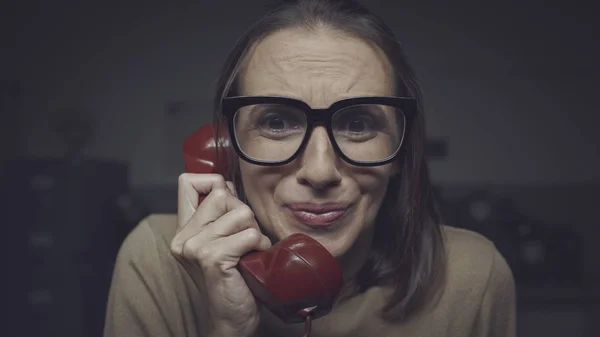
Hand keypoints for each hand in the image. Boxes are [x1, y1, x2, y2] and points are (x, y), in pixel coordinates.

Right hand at [170, 173, 271, 336]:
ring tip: (249, 252)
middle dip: (243, 213)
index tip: (228, 204)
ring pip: (241, 213)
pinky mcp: (212, 258)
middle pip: (223, 194)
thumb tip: (227, 185)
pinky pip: (249, 234)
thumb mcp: (223, 241)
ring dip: (254, 232)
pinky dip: (260, 245)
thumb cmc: (235, 278)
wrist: (233, 318)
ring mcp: (195, 247)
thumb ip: (221, 215)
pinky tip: (254, 260)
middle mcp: (184, 236)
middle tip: (244, 239)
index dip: (214, 182)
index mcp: (184, 229)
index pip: (188, 181)